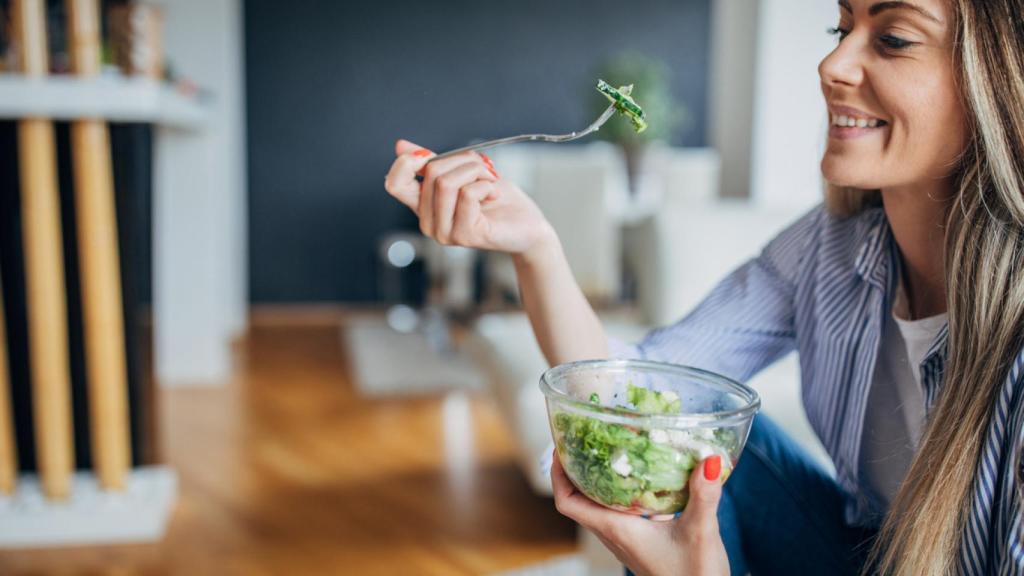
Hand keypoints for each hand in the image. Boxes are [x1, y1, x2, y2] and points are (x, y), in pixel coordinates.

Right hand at [384, 139, 555, 255]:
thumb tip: (401, 145)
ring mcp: (445, 233)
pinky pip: (468, 194)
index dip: (408, 162)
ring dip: (477, 171)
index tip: (430, 154)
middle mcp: (429, 224)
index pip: (394, 184)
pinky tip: (494, 196)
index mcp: (424, 207)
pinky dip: (486, 186)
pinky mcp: (464, 236)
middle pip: (431, 173)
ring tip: (490, 183)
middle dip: (463, 160)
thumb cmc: (498, 199)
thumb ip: (434, 161)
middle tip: (484, 169)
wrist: (526, 225)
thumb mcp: (464, 172)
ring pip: (448, 182)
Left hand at [551, 452, 729, 575]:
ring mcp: (625, 541)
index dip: (557, 475)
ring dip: (595, 482)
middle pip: (578, 501)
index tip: (560, 449)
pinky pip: (618, 514)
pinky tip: (641, 481)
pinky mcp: (639, 543)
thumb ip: (703, 496)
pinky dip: (619, 494)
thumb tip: (710, 460)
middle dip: (574, 471)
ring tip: (607, 454)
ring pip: (597, 507)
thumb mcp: (701, 532)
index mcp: (617, 529)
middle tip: (583, 442)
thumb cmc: (694, 575)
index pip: (568, 503)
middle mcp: (615, 535)